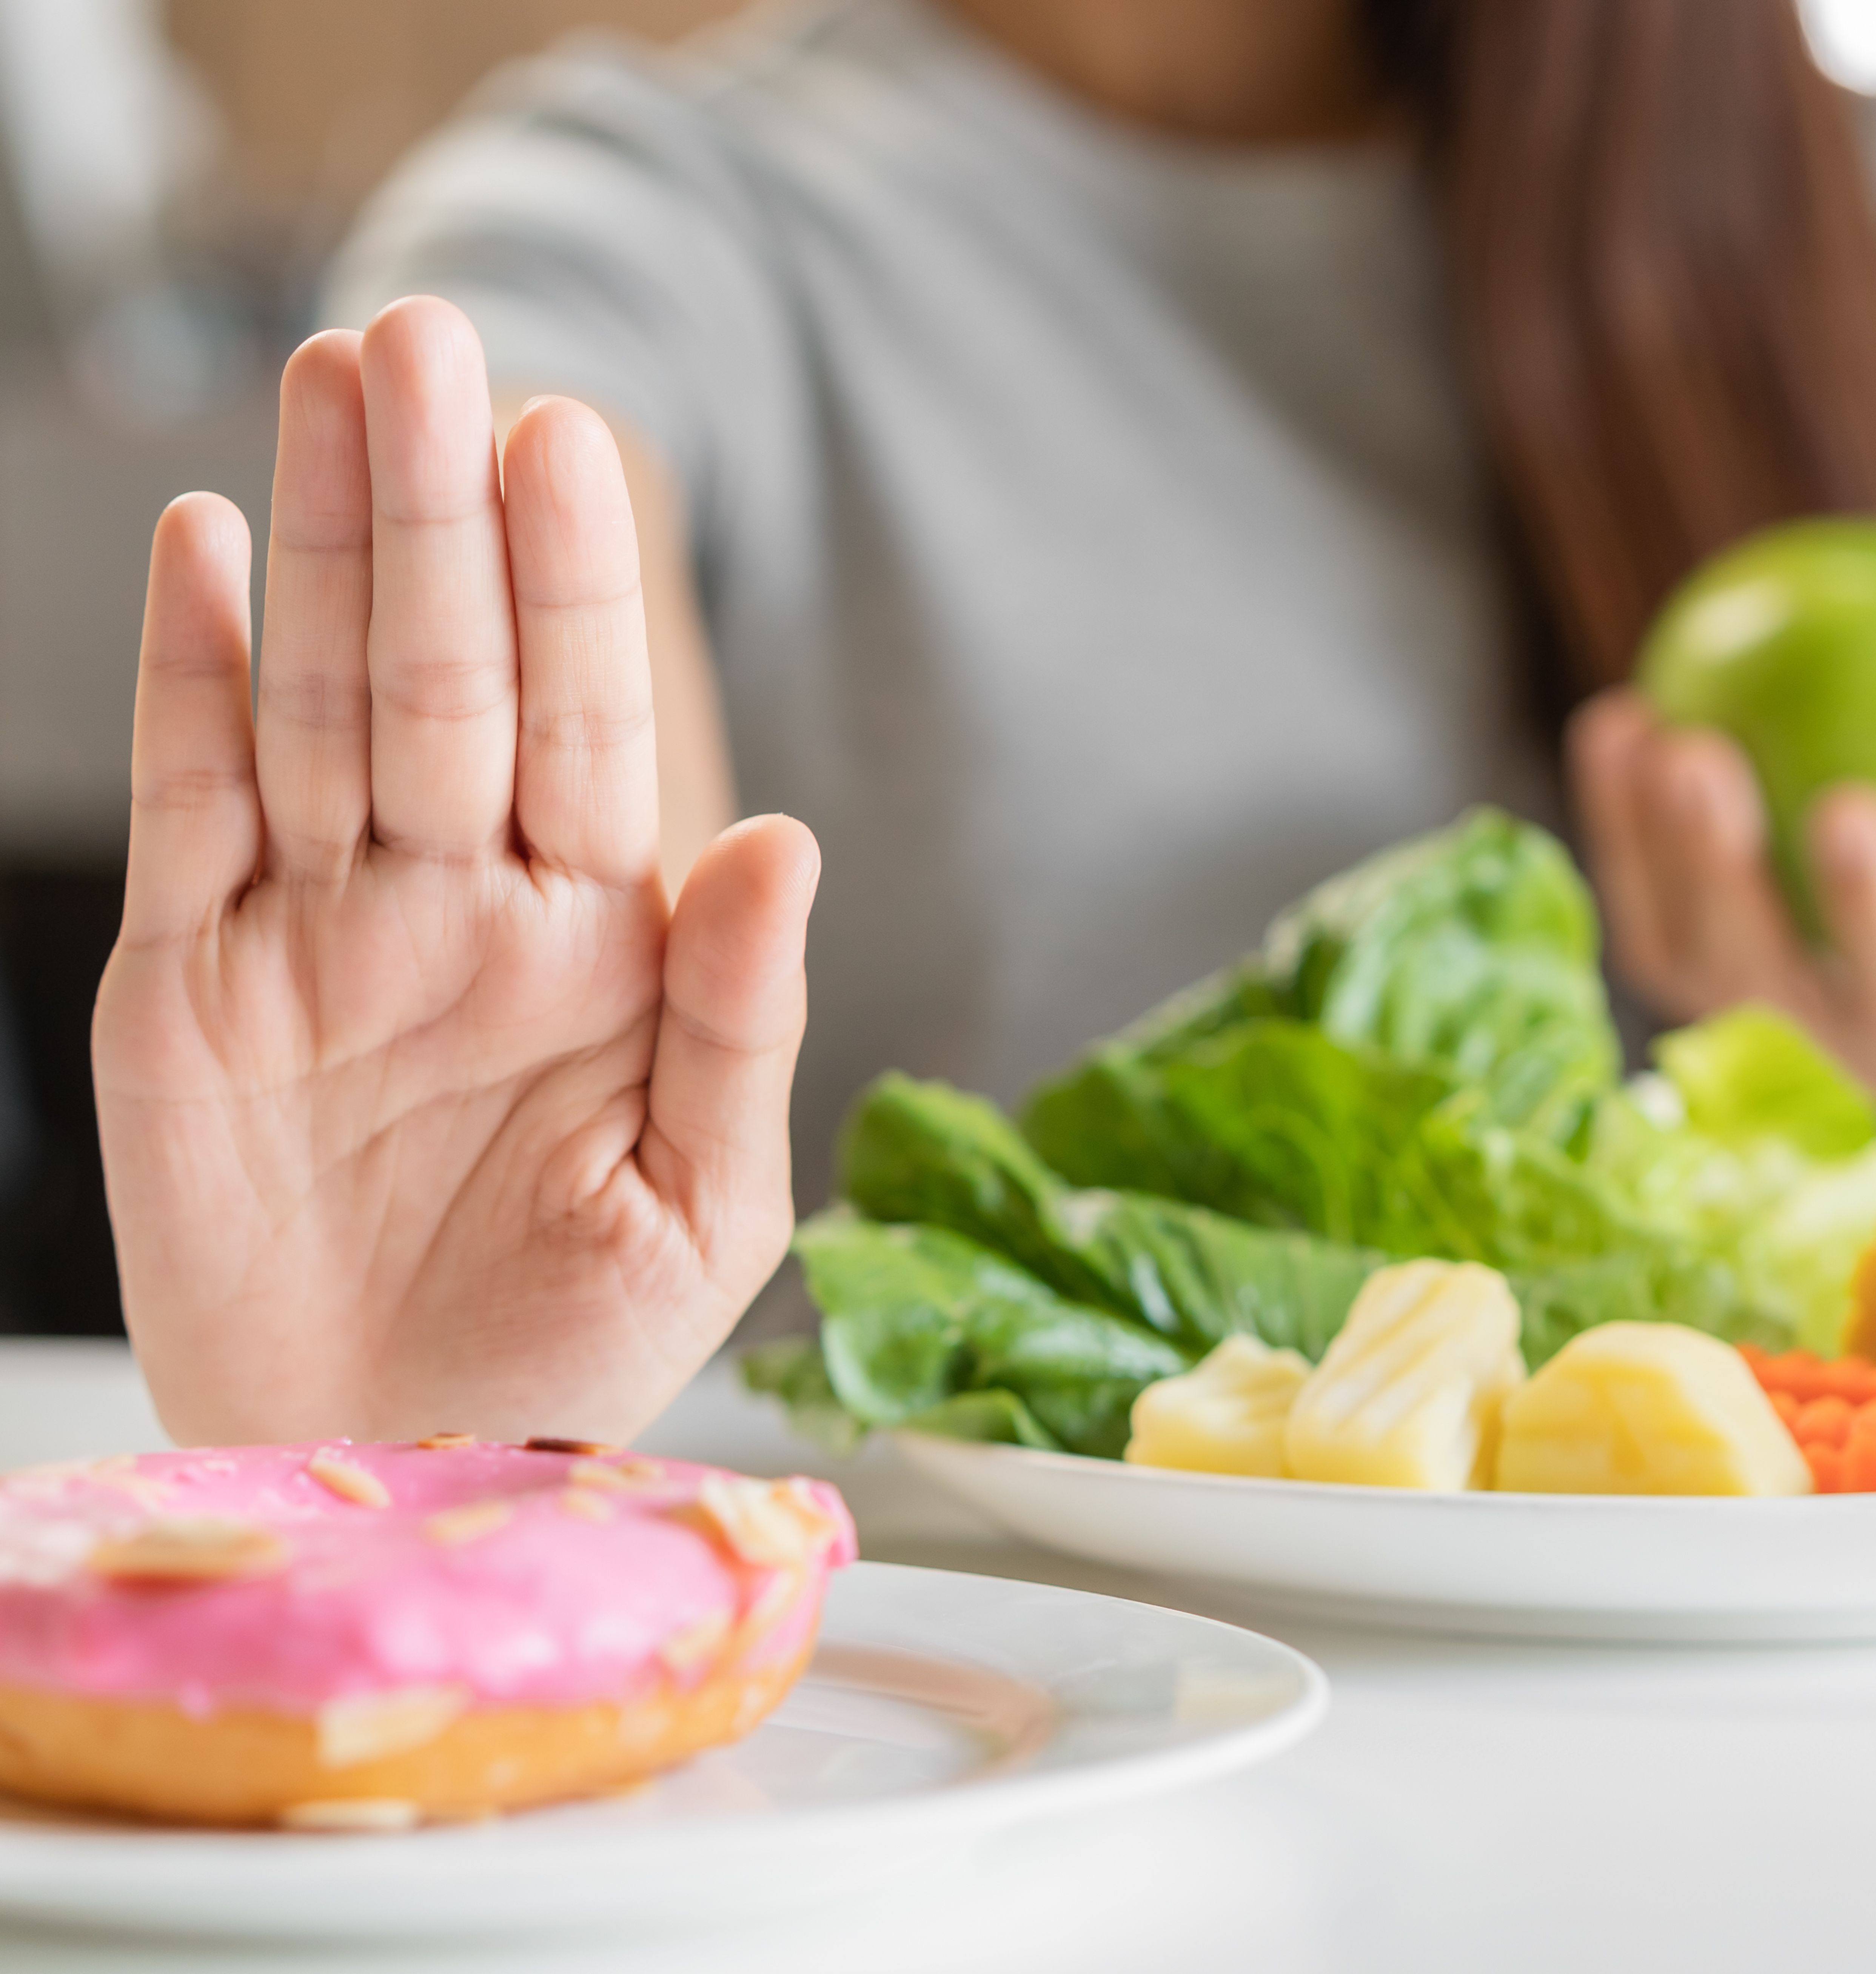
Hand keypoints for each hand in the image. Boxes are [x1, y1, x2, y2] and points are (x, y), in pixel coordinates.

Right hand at [92, 298, 817, 1445]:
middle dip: (436, 519)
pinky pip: (193, 805)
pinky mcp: (190, 986)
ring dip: (326, 549)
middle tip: (425, 340)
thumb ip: (742, 1018)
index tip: (564, 443)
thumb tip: (784, 839)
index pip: (583, 731)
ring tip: (333, 385)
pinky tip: (213, 549)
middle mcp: (455, 910)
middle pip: (443, 680)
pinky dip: (193, 681)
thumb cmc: (573, 1353)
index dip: (569, 590)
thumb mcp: (702, 1205)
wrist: (403, 1462)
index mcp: (591, 948)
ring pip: (318, 705)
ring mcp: (318, 936)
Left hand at [1569, 688, 1875, 1125]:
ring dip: (1643, 831)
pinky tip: (1616, 719)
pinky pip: (1634, 900)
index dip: (1865, 904)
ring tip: (1638, 725)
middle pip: (1747, 962)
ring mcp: (1731, 1011)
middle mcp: (1814, 1040)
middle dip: (1713, 861)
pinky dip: (1617, 817)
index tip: (1846, 807)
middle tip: (1693, 755)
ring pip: (1671, 936)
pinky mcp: (1674, 974)